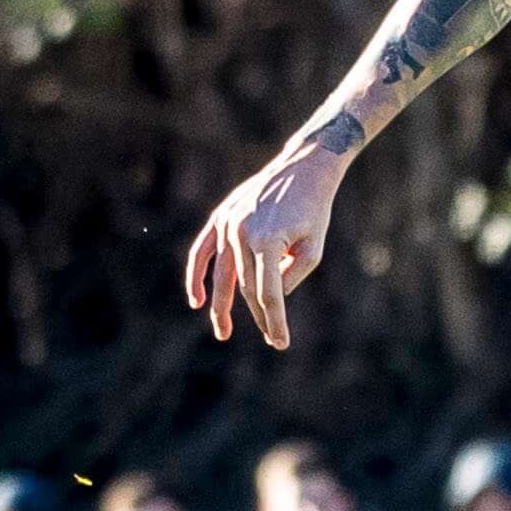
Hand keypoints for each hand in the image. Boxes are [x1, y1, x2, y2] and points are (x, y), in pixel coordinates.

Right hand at [185, 142, 347, 348]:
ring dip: (221, 306)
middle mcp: (242, 233)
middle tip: (268, 336)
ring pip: (224, 275)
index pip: (269, 294)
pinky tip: (197, 300)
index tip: (280, 343)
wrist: (303, 167)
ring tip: (223, 332)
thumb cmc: (314, 209)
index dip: (274, 321)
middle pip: (247, 287)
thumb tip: (271, 299)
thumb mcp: (313, 248)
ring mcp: (228, 224)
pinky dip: (196, 276)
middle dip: (259, 315)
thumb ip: (291, 277)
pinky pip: (202, 251)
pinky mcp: (221, 216)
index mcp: (268, 242)